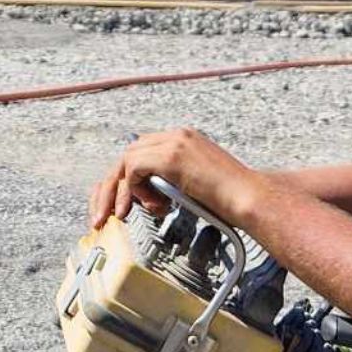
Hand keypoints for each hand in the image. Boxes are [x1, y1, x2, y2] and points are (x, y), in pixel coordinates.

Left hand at [89, 128, 263, 229]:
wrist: (250, 198)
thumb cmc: (229, 200)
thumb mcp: (194, 185)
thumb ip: (170, 183)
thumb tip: (147, 196)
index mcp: (182, 139)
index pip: (140, 152)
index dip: (124, 180)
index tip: (118, 206)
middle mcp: (176, 135)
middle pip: (128, 154)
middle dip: (111, 187)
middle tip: (102, 216)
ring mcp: (174, 142)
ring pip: (126, 161)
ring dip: (122, 192)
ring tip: (126, 214)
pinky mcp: (172, 156)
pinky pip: (134, 169)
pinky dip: (134, 190)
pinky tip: (151, 206)